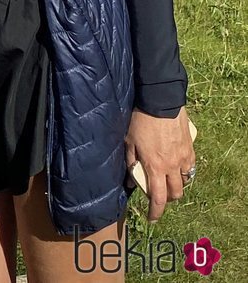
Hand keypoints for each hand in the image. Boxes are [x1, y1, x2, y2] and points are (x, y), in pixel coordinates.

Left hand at [125, 106, 195, 221]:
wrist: (160, 101)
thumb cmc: (141, 120)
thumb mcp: (129, 141)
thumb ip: (130, 162)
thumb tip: (130, 181)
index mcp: (155, 166)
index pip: (158, 198)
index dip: (155, 212)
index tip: (151, 218)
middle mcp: (172, 166)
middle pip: (175, 194)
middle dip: (167, 199)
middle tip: (159, 194)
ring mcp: (183, 158)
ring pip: (185, 181)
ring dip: (177, 185)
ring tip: (168, 179)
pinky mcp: (190, 148)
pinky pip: (190, 167)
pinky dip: (185, 171)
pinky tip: (177, 166)